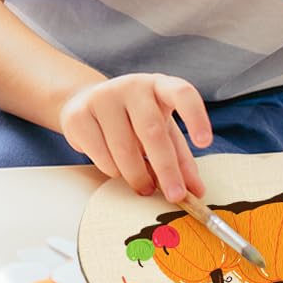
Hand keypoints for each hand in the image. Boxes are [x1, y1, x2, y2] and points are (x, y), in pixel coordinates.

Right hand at [60, 73, 209, 199]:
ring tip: (144, 187)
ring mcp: (102, 97)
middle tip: (174, 195)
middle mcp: (132, 86)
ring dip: (137, 176)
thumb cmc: (134, 120)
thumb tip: (196, 191)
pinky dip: (113, 171)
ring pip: (124, 148)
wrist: (88, 103)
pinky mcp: (78, 114)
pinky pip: (101, 154)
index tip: (204, 143)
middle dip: (166, 169)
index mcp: (160, 86)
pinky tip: (117, 170)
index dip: (195, 117)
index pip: (182, 93)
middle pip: (152, 130)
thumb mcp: (163, 131)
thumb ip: (181, 159)